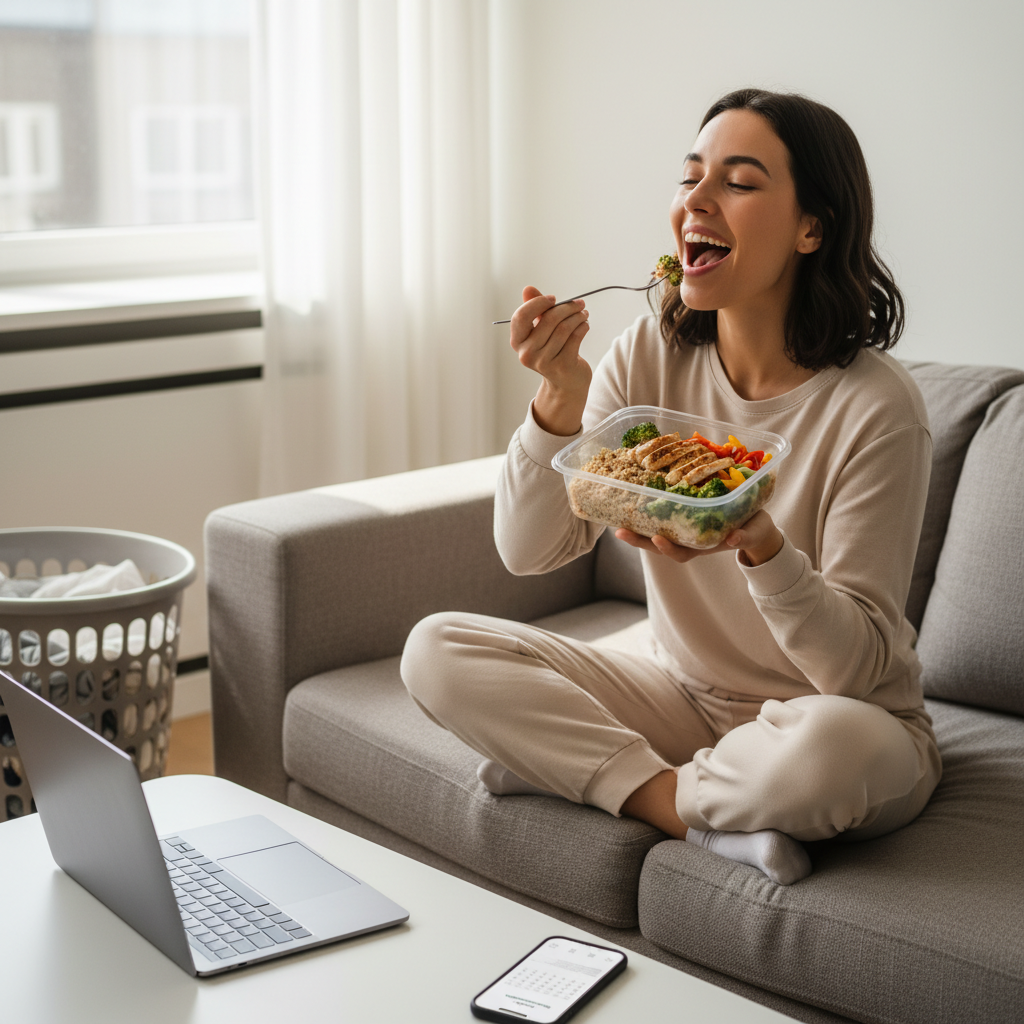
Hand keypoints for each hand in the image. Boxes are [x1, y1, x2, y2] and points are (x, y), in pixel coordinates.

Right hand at [510, 286, 591, 434]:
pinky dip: (583, 327)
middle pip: (548, 320)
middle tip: (579, 304)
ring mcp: (544, 362)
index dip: (538, 303)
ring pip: (564, 328)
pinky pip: (575, 338)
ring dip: (578, 317)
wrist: (566, 382)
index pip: (521, 316)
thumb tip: (527, 289)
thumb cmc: (553, 350)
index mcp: (517, 342)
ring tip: (583, 314)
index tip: (553, 299)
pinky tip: (585, 325)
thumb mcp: (540, 330)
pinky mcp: (562, 367)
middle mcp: (527, 353)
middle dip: (567, 308)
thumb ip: (535, 309)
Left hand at [615, 510, 783, 566]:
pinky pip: (661, 514)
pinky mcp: (682, 514)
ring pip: (655, 530)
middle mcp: (688, 539)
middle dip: (639, 540)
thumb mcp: (753, 532)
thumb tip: (733, 539)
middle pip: (659, 544)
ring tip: (616, 519)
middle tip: (620, 531)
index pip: (681, 553)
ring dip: (636, 526)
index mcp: (704, 545)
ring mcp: (684, 528)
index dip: (668, 548)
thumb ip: (745, 536)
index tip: (656, 539)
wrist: (755, 523)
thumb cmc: (754, 529)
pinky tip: (632, 497)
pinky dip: (647, 509)